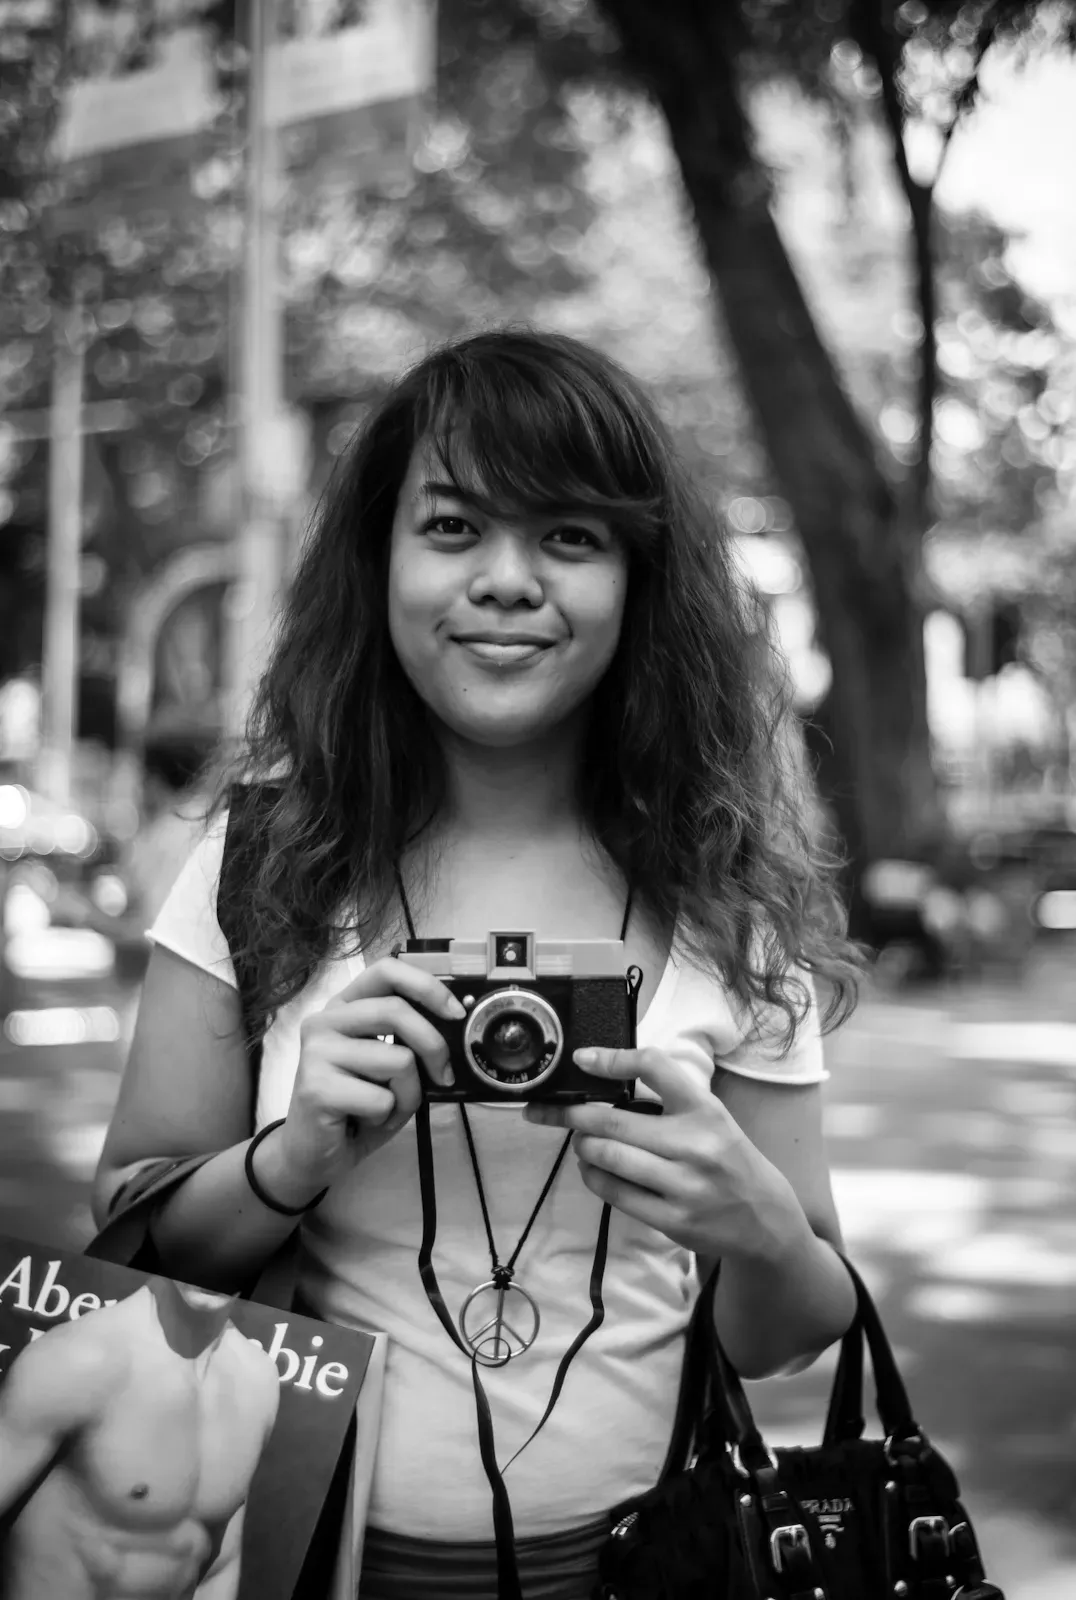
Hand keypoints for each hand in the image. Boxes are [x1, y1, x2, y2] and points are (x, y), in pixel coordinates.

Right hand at [270, 958, 462, 1196]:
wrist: (313, 1154)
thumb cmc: (359, 1107)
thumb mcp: (390, 1066)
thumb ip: (412, 1041)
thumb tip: (456, 1025)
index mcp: (344, 1007)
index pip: (386, 971)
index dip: (427, 986)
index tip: (455, 1013)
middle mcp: (324, 1021)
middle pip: (396, 1011)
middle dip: (434, 1046)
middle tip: (444, 1076)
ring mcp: (316, 1052)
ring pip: (398, 1060)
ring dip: (408, 1094)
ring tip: (384, 1108)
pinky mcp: (316, 1088)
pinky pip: (382, 1098)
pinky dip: (388, 1117)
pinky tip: (364, 1122)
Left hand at [523, 1047, 799, 1260]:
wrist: (765, 1218)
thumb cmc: (727, 1158)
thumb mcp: (710, 1117)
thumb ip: (669, 1099)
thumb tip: (603, 1079)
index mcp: (705, 1109)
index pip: (655, 1067)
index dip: (613, 1059)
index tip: (582, 1058)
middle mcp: (695, 1144)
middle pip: (612, 1120)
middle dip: (571, 1114)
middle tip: (550, 1110)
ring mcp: (683, 1185)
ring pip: (607, 1157)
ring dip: (581, 1148)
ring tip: (581, 1143)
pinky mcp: (672, 1219)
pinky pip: (614, 1193)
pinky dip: (593, 1177)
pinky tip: (592, 1169)